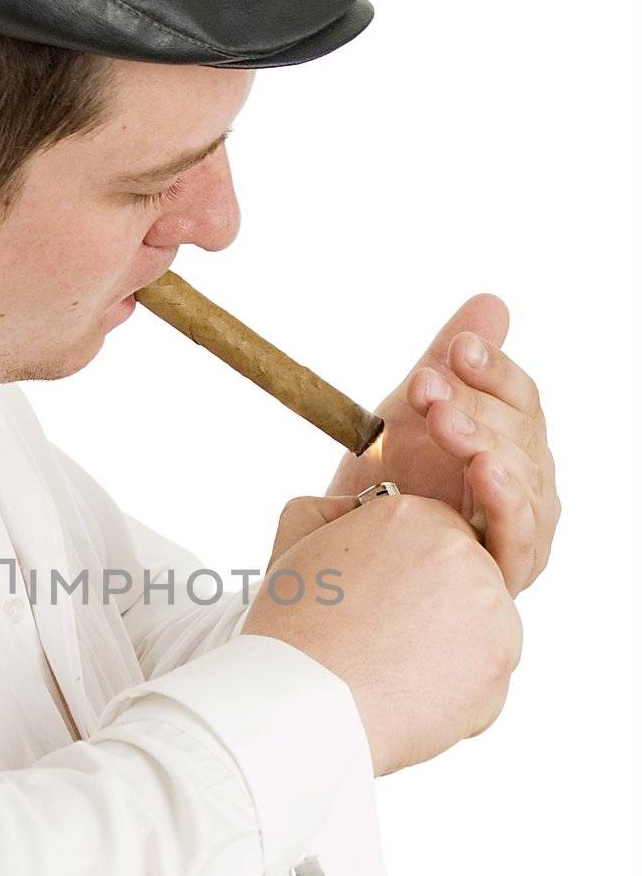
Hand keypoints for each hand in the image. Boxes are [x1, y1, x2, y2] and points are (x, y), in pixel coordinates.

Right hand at [244, 491, 522, 776]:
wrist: (301, 705)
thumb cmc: (290, 630)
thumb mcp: (294, 542)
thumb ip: (333, 511)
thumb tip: (360, 507)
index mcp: (412, 514)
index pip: (431, 538)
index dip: (400, 576)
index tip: (370, 604)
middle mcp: (460, 549)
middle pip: (462, 577)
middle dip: (432, 608)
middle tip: (380, 639)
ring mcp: (489, 603)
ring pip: (481, 625)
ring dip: (448, 648)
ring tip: (392, 669)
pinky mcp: (502, 657)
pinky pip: (488, 673)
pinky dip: (457, 691)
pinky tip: (410, 695)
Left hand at [325, 293, 559, 597]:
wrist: (349, 556)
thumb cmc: (388, 488)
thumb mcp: (412, 414)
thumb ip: (451, 364)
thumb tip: (491, 303)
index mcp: (512, 442)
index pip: (520, 397)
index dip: (493, 368)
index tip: (457, 347)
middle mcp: (527, 484)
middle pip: (521, 432)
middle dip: (472, 403)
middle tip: (424, 387)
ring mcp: (523, 528)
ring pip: (522, 477)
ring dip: (482, 441)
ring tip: (445, 421)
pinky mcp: (507, 571)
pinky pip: (518, 535)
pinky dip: (506, 500)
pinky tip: (485, 470)